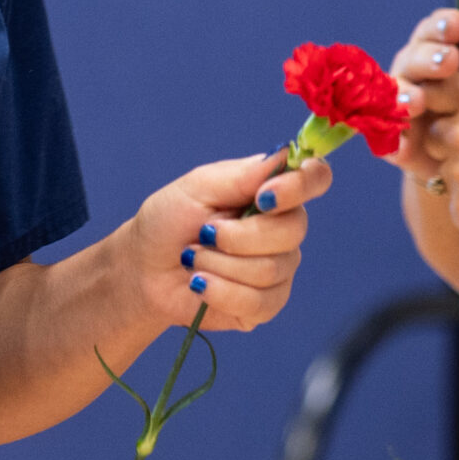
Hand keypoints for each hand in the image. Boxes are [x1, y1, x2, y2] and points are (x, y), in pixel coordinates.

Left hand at [124, 152, 323, 331]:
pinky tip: (199, 284)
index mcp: (271, 192)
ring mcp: (278, 269)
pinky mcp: (265, 305)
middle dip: (238, 236)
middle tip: (204, 232)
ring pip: (270, 269)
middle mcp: (283, 230)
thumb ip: (242, 175)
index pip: (315, 179)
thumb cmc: (169, 221)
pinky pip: (258, 302)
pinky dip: (220, 291)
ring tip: (194, 258)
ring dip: (219, 264)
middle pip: (292, 231)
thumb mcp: (197, 187)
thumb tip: (286, 154)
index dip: (300, 186)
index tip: (263, 197)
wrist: (143, 269)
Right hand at [386, 8, 458, 180]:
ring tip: (416, 102)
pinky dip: (396, 144)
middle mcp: (411, 72)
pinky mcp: (394, 141)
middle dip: (429, 58)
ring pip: (394, 95)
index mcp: (434, 50)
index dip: (442, 26)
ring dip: (404, 96)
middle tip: (449, 61)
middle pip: (413, 58)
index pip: (434, 31)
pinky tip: (404, 148)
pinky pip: (389, 142)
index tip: (457, 24)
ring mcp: (396, 105)